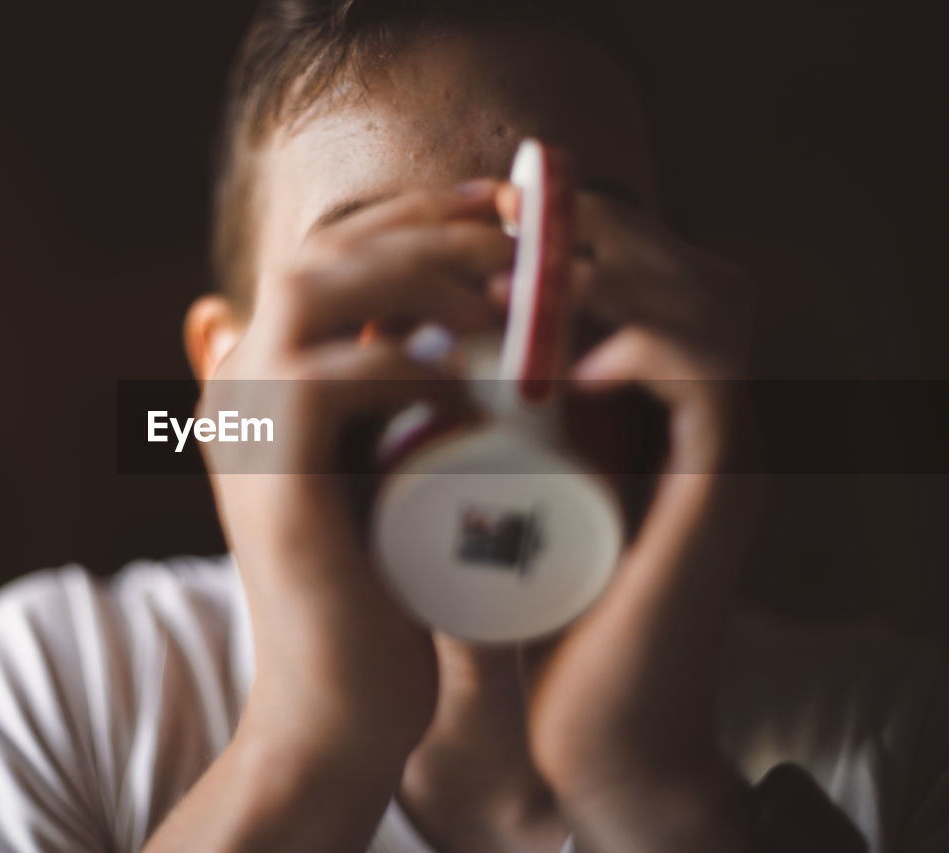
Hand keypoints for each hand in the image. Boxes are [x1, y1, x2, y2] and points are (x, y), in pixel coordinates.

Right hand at [203, 181, 512, 765]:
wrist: (340, 706)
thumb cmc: (381, 590)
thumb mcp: (392, 470)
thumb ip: (399, 406)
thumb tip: (440, 341)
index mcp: (262, 373)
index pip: (327, 250)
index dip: (412, 214)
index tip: (500, 211)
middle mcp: (236, 383)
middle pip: (322, 249)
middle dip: (426, 225)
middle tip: (517, 236)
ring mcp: (243, 426)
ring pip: (316, 286)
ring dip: (418, 274)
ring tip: (504, 302)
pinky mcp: (268, 475)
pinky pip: (326, 376)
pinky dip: (406, 363)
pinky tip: (475, 378)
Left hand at [506, 190, 760, 850]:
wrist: (593, 722)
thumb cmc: (534, 604)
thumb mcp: (502, 484)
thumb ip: (477, 415)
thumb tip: (389, 342)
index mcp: (656, 404)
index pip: (650, 268)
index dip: (577, 224)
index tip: (483, 209)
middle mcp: (702, 414)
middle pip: (689, 264)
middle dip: (596, 230)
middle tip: (502, 222)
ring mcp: (719, 448)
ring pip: (709, 303)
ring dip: (615, 273)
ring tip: (521, 283)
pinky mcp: (721, 493)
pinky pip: (711, 383)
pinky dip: (643, 352)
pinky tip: (567, 369)